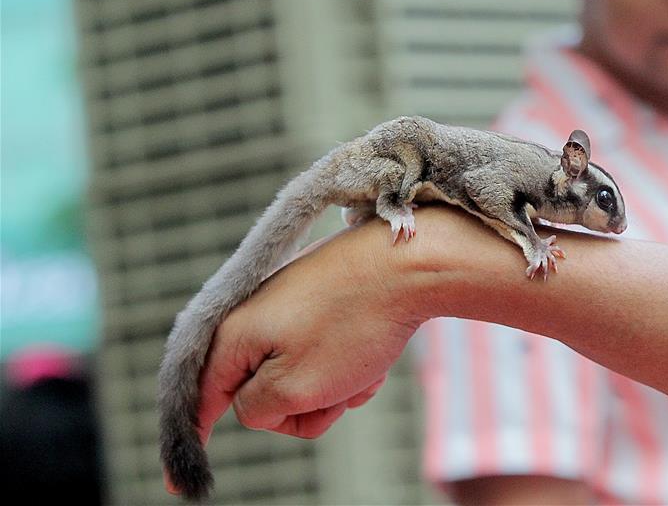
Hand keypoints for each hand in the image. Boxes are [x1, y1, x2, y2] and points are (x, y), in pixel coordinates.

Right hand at [188, 221, 425, 469]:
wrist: (409, 263)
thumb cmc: (353, 323)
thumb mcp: (295, 385)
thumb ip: (257, 408)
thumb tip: (254, 404)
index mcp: (234, 335)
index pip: (202, 398)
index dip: (192, 440)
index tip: (178, 485)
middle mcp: (254, 317)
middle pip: (262, 394)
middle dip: (302, 407)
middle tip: (334, 397)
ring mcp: (290, 307)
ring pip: (303, 378)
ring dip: (334, 388)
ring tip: (362, 371)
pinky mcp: (322, 302)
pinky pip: (328, 355)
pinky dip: (350, 366)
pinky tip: (374, 356)